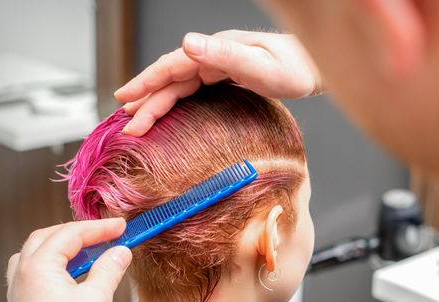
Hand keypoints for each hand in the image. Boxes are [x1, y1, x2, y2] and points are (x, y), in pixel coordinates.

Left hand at [7, 218, 131, 301]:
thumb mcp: (97, 300)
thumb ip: (109, 269)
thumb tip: (120, 252)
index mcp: (38, 268)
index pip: (71, 234)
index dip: (99, 228)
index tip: (120, 227)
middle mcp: (23, 275)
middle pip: (50, 236)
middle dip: (81, 232)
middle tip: (108, 233)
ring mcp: (21, 290)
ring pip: (40, 252)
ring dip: (66, 246)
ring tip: (92, 249)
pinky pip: (36, 270)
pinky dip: (57, 262)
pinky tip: (74, 272)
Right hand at [115, 30, 322, 135]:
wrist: (313, 68)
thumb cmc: (293, 69)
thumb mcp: (260, 65)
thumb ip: (224, 55)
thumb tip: (187, 43)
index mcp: (217, 50)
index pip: (172, 66)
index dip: (146, 82)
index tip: (125, 99)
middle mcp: (213, 55)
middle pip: (171, 78)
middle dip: (146, 98)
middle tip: (127, 122)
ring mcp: (218, 65)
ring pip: (179, 85)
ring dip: (157, 101)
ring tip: (138, 117)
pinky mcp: (225, 76)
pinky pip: (192, 89)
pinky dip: (175, 100)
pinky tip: (168, 108)